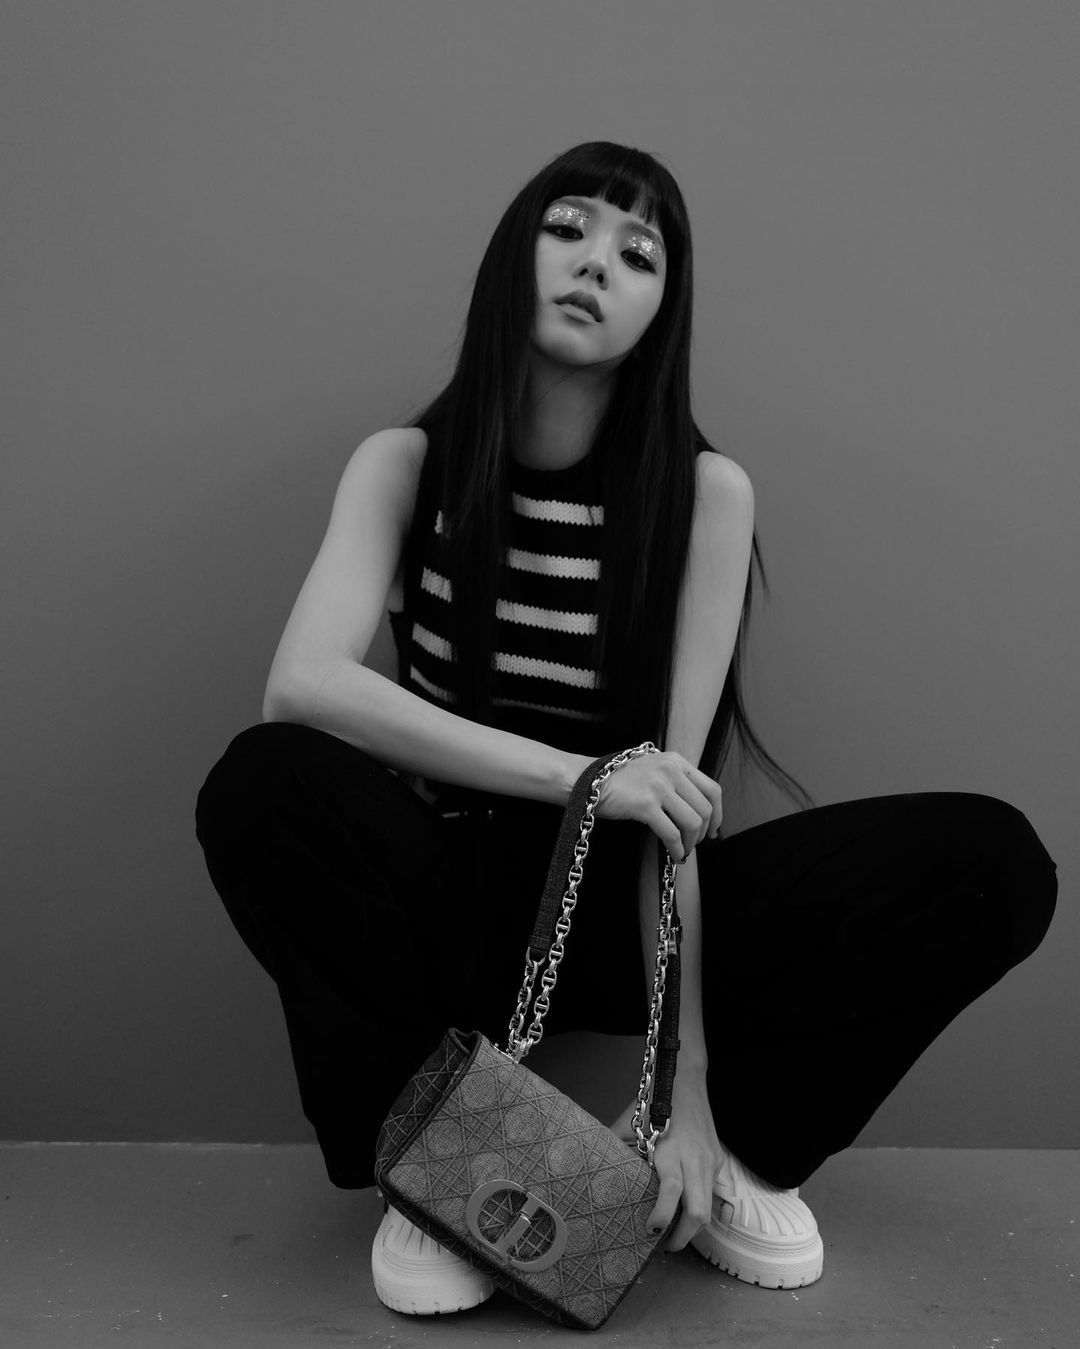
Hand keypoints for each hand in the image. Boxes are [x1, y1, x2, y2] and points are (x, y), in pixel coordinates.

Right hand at [593, 751, 722, 863]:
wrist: (586, 780)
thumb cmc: (618, 780)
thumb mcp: (652, 769)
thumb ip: (674, 781)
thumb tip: (696, 809)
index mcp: (676, 760)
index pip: (712, 789)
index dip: (718, 813)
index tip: (714, 829)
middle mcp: (671, 770)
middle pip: (705, 808)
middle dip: (703, 832)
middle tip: (694, 844)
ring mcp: (658, 786)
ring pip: (692, 822)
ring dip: (691, 842)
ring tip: (682, 850)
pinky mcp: (645, 804)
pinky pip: (671, 833)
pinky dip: (676, 848)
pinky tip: (673, 855)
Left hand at [610, 1073, 722, 1251]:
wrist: (684, 1077)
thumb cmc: (651, 1100)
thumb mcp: (628, 1123)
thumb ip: (616, 1148)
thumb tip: (594, 1170)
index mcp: (671, 1151)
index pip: (672, 1192)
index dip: (663, 1217)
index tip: (650, 1230)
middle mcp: (695, 1159)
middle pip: (699, 1213)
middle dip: (683, 1237)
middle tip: (665, 1245)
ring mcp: (711, 1160)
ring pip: (710, 1208)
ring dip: (694, 1226)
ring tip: (674, 1231)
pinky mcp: (719, 1159)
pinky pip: (713, 1192)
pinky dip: (701, 1205)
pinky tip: (686, 1207)